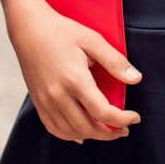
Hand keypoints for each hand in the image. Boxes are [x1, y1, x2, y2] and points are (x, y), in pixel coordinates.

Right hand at [7, 1, 140, 142]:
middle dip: (110, 133)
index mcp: (75, 79)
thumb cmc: (61, 30)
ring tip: (107, 130)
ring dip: (92, 136)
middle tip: (124, 128)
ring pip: (71, 132)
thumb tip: (136, 79)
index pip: (103, 112)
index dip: (123, 119)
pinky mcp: (38, 101)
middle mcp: (58, 95)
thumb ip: (114, 61)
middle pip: (88, 128)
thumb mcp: (92, 40)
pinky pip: (54, 128)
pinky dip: (70, 135)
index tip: (135, 117)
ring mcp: (45, 101)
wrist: (28, 28)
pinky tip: (82, 132)